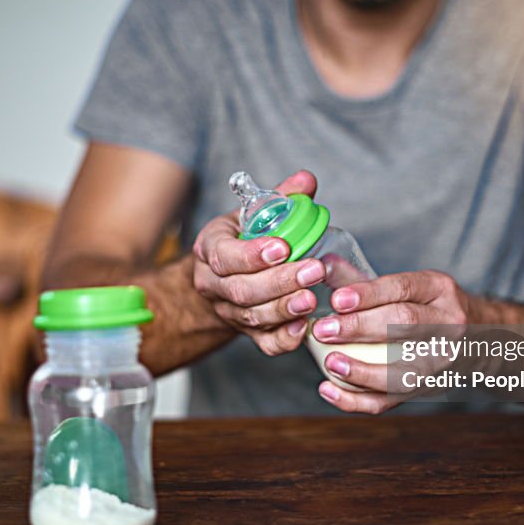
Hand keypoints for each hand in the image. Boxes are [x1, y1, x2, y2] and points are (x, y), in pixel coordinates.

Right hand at [192, 170, 325, 355]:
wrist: (222, 281)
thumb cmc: (241, 241)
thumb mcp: (252, 215)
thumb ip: (280, 198)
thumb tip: (306, 180)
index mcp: (210, 249)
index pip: (225, 255)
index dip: (252, 255)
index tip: (282, 248)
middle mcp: (214, 284)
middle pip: (242, 289)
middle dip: (280, 282)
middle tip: (313, 271)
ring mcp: (229, 312)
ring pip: (253, 317)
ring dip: (285, 309)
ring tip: (312, 298)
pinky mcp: (247, 333)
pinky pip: (264, 344)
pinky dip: (285, 339)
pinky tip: (305, 327)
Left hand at [312, 270, 473, 413]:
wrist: (478, 340)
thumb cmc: (429, 308)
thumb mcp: (410, 285)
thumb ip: (363, 279)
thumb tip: (322, 267)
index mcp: (440, 290)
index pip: (403, 289)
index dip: (368, 294)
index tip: (337, 300)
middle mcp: (449, 324)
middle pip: (405, 325)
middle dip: (360, 328)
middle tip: (323, 329)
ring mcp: (442, 360)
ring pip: (403, 372)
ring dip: (362, 371)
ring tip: (330, 363)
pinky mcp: (428, 388)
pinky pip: (391, 400)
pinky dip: (358, 400)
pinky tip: (329, 390)